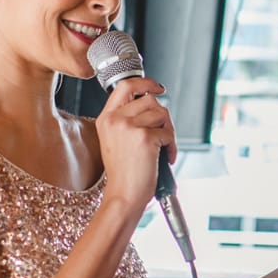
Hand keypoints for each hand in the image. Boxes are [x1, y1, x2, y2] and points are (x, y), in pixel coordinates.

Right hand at [95, 75, 174, 209]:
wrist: (123, 195)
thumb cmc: (124, 173)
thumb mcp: (117, 140)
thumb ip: (129, 119)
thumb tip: (153, 102)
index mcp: (106, 118)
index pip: (125, 86)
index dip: (145, 82)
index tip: (158, 88)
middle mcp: (115, 119)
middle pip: (150, 99)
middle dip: (163, 116)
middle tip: (163, 133)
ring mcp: (129, 127)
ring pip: (161, 114)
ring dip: (168, 131)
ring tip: (162, 148)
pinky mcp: (144, 137)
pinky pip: (168, 133)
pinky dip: (172, 146)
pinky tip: (164, 158)